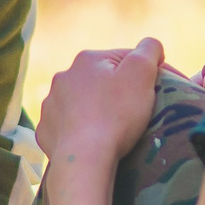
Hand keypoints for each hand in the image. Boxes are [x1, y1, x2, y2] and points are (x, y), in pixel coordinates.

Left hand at [38, 38, 164, 166]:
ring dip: (96, 110)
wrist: (85, 158)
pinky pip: (67, 126)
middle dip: (117, 91)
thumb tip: (151, 46)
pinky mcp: (46, 131)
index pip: (125, 59)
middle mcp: (63, 77)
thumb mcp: (142, 73)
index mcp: (87, 60)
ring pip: (81, 102)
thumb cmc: (117, 114)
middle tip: (134, 112)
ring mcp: (51, 105)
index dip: (145, 73)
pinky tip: (92, 141)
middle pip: (101, 80)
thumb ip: (149, 49)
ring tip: (113, 128)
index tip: (158, 92)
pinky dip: (80, 131)